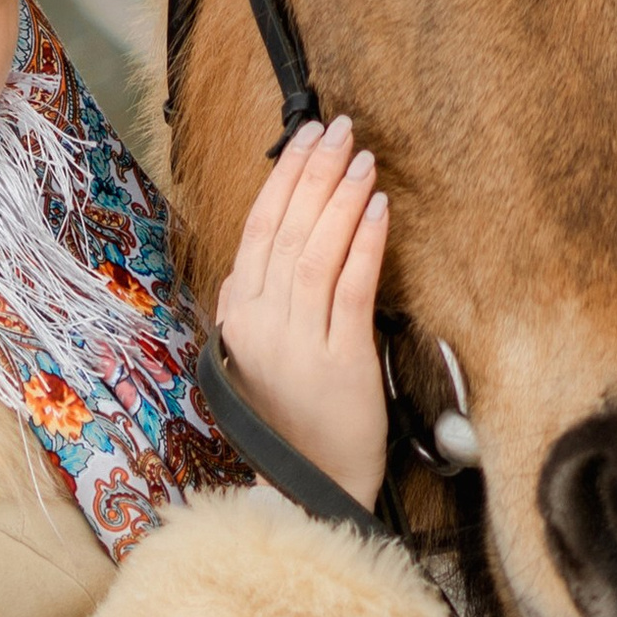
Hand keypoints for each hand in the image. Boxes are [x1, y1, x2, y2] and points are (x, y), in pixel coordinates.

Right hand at [215, 114, 390, 508]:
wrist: (310, 486)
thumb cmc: (295, 418)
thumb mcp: (260, 355)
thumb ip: (259, 304)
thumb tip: (267, 250)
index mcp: (239, 317)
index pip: (259, 230)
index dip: (285, 179)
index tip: (307, 139)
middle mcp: (261, 325)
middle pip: (286, 231)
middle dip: (314, 173)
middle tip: (339, 130)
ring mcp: (297, 344)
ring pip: (315, 253)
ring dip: (340, 198)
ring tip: (362, 159)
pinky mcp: (339, 362)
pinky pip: (350, 290)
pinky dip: (362, 244)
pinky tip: (377, 209)